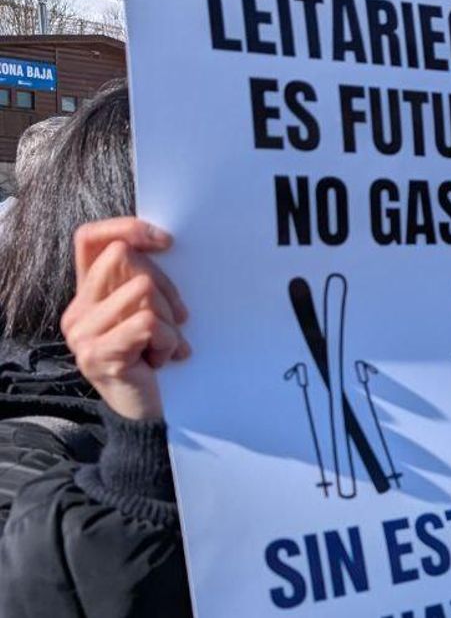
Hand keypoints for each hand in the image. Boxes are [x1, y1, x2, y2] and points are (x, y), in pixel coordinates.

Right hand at [61, 217, 189, 420]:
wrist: (151, 416)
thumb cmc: (157, 361)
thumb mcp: (151, 315)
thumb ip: (145, 284)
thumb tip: (164, 245)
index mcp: (89, 295)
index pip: (91, 239)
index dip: (127, 228)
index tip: (166, 241)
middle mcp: (78, 311)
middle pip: (126, 258)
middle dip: (165, 287)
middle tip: (176, 321)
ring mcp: (83, 334)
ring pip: (142, 290)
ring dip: (168, 322)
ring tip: (165, 348)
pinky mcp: (98, 355)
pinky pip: (148, 323)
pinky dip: (168, 341)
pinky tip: (163, 361)